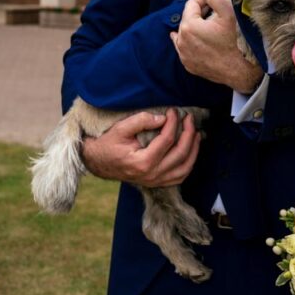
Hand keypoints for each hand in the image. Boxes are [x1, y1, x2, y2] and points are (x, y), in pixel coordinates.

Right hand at [81, 108, 200, 186]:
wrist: (98, 162)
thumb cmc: (108, 144)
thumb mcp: (121, 128)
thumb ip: (141, 120)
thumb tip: (162, 118)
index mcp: (142, 162)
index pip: (167, 140)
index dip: (173, 123)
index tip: (173, 111)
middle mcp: (151, 175)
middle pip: (180, 154)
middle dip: (188, 133)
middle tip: (189, 118)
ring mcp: (155, 181)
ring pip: (184, 168)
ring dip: (194, 150)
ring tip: (196, 133)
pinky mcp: (157, 183)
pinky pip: (180, 177)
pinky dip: (189, 164)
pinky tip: (191, 150)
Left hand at [170, 0, 262, 93]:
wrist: (233, 69)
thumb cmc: (231, 42)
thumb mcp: (228, 15)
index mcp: (189, 25)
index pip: (192, 4)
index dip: (203, 0)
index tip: (212, 1)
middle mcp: (181, 38)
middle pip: (188, 17)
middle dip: (200, 13)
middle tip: (214, 14)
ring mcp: (182, 51)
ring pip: (185, 32)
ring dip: (195, 26)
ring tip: (209, 27)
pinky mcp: (185, 61)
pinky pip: (184, 46)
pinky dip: (190, 40)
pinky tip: (197, 39)